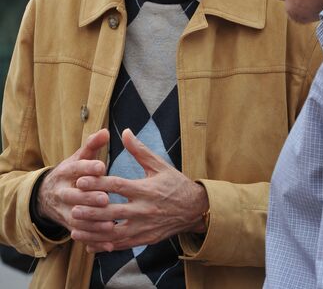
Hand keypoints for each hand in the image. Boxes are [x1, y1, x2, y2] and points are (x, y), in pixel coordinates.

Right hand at [37, 129, 112, 237]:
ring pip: (76, 218)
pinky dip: (94, 239)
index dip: (88, 167)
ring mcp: (63, 210)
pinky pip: (80, 234)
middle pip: (73, 195)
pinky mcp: (68, 225)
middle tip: (105, 199)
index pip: (76, 168)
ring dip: (92, 223)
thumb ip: (93, 146)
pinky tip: (109, 243)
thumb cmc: (73, 172)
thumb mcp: (80, 157)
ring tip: (110, 224)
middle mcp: (62, 192)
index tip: (102, 167)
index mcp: (65, 171)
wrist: (48, 195)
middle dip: (89, 198)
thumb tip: (105, 132)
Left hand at [71, 128, 208, 252]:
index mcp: (146, 189)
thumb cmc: (175, 183)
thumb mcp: (160, 165)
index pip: (118, 186)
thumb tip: (125, 132)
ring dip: (93, 231)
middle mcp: (144, 209)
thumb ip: (140, 150)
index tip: (80, 180)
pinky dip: (104, 246)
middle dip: (90, 210)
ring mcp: (144, 227)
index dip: (98, 183)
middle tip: (72, 207)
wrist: (195, 209)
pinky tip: (89, 244)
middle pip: (112, 212)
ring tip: (75, 227)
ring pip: (114, 233)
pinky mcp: (145, 239)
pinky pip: (121, 245)